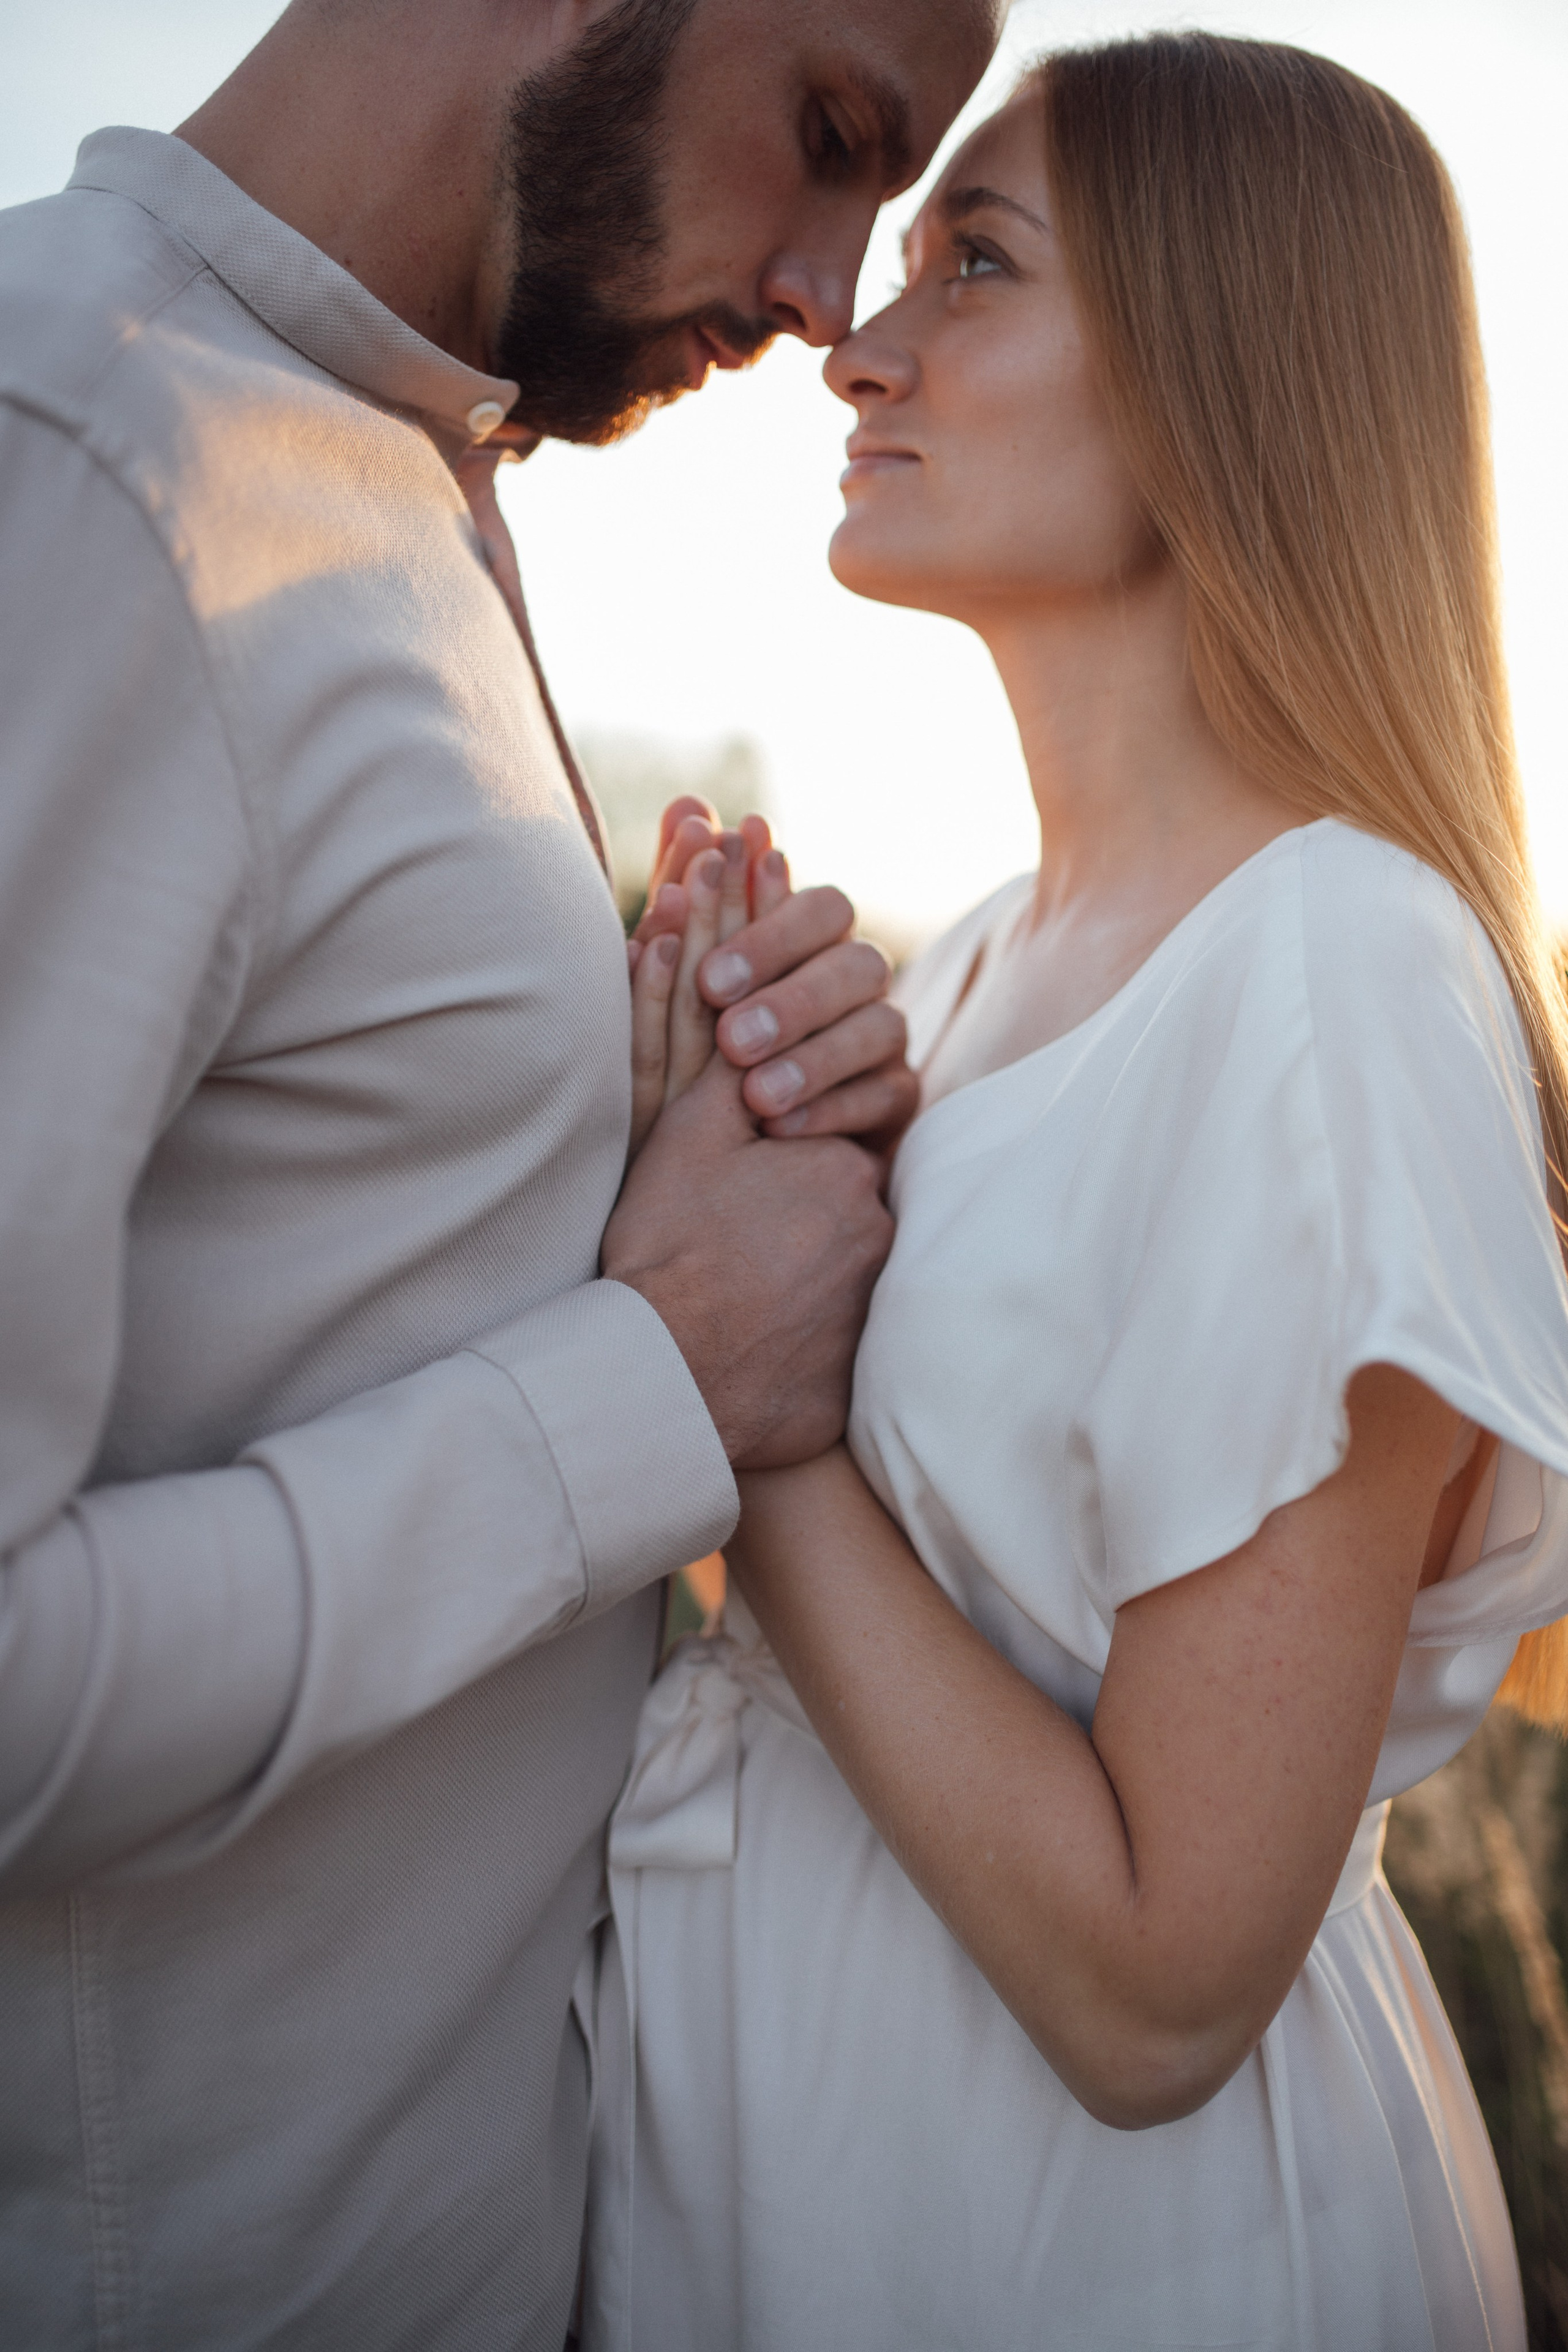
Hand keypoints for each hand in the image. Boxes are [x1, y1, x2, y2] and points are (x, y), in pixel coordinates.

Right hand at [603, 1053, 893, 1467]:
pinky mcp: (858, 1375)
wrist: (663, 1368)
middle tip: (735, 1243)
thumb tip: (755, 1036)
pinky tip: (756, 1346)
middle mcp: (879, 1234)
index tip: (738, 1193)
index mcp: (847, 1167)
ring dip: (806, 1280)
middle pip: (845, 1214)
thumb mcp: (690, 1134)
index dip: (781, 1165)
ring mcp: (875, 1308)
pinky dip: (805, 1343)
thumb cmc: (670, 1243)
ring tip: (741, 1294)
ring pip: (845, 1278)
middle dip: (800, 1221)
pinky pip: (837, 1347)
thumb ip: (737, 1074)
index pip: (831, 1149)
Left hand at [626, 798, 918, 1153]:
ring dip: (816, 1059)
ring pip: (882, 1029)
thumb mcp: (680, 966)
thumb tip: (687, 806)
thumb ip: (687, 889)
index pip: (826, 908)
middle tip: (730, 1041)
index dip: (773, 935)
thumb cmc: (700, 1032)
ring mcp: (885, 1037)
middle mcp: (859, 978)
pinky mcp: (897, 1099)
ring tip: (755, 1095)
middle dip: (794, 1001)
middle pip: (859, 964)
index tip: (709, 979)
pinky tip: (781, 1128)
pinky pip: (887, 1098)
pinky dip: (833, 1110)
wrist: (727, 1136)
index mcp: (813, 938)